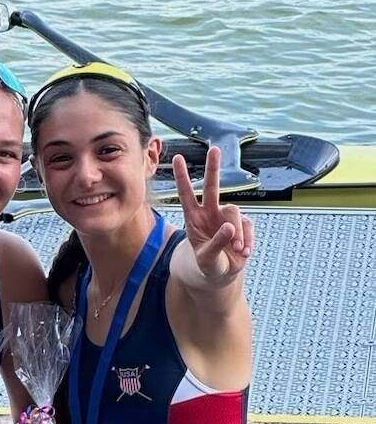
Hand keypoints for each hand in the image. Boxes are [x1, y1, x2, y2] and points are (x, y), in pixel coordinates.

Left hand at [172, 147, 253, 285]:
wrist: (222, 273)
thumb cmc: (208, 265)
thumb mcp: (208, 259)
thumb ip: (216, 243)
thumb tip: (229, 227)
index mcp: (194, 219)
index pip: (186, 195)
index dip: (182, 177)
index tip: (177, 157)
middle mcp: (209, 213)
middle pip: (212, 187)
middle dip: (213, 168)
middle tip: (214, 149)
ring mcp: (226, 217)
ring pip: (234, 214)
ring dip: (237, 234)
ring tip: (237, 250)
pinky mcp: (242, 223)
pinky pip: (247, 227)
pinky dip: (247, 241)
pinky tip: (243, 252)